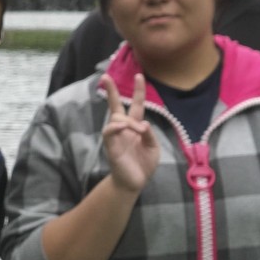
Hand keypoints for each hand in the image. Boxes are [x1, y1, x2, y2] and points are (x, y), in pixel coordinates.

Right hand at [99, 74, 162, 193]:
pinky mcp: (111, 146)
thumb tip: (142, 124)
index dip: (138, 91)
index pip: (136, 105)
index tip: (139, 75)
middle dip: (111, 91)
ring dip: (127, 120)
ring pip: (115, 118)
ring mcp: (116, 137)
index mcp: (135, 127)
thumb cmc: (143, 165)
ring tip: (139, 130)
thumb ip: (150, 134)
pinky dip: (115, 127)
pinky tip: (122, 126)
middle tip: (105, 77)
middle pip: (116, 106)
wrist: (135, 184)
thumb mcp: (153, 147)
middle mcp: (124, 129)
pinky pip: (108, 132)